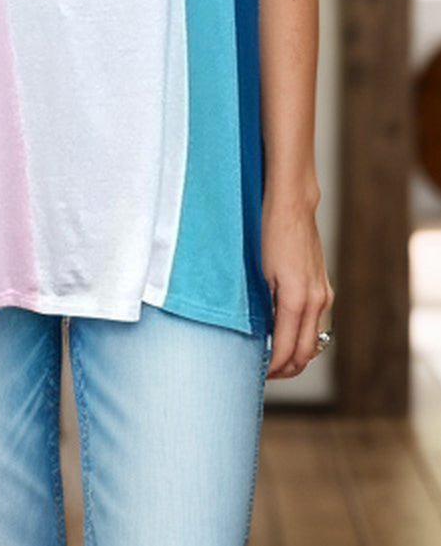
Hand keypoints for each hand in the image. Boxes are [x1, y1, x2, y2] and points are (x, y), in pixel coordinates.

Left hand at [261, 192, 333, 378]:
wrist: (291, 206)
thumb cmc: (268, 233)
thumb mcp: (257, 272)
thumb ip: (261, 306)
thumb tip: (256, 335)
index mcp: (296, 300)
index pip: (285, 349)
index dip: (272, 367)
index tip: (256, 374)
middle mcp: (315, 301)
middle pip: (304, 353)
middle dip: (284, 369)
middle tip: (263, 374)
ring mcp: (323, 294)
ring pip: (312, 341)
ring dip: (295, 356)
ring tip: (272, 359)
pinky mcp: (323, 287)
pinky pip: (316, 323)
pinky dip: (302, 336)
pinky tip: (284, 334)